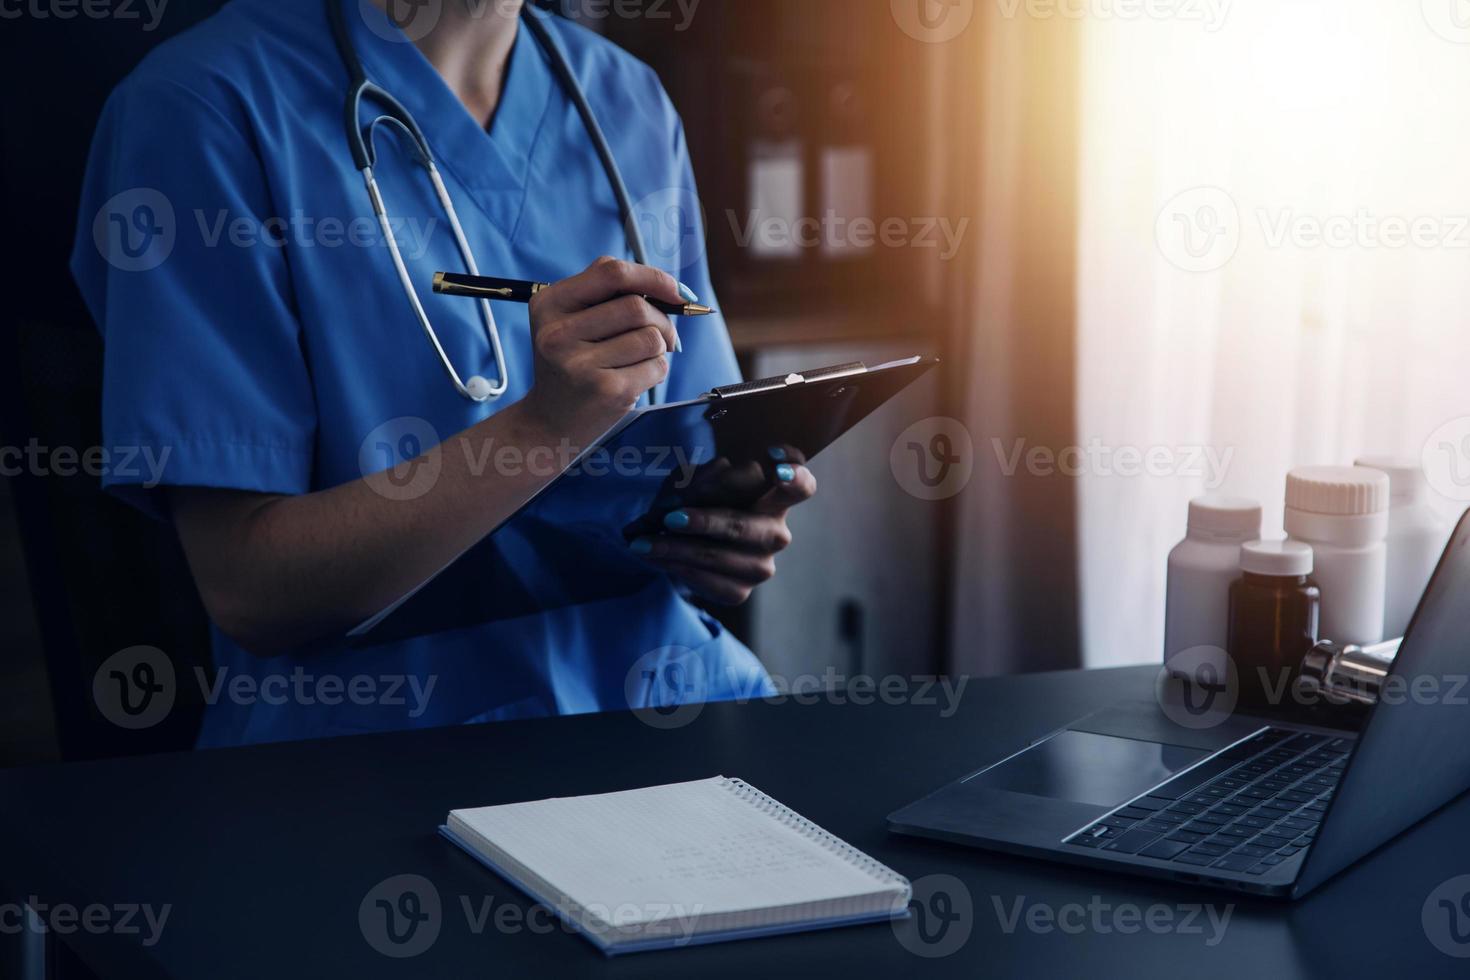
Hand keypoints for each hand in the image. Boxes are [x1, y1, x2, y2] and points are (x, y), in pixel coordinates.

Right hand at [520, 257, 683, 442]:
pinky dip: (657, 370)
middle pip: (637, 307)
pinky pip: (656, 366)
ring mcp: (580, 364)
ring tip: (639, 359)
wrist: (552, 421)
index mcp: (550, 303)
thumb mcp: (574, 319)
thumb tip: (680, 292)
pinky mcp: (606, 390)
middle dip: (663, 320)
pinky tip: (635, 378)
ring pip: (651, 337)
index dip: (654, 278)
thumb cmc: (574, 361)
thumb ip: (613, 293)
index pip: (612, 272)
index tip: (677, 292)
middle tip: (662, 335)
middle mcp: (558, 333)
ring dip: (659, 347)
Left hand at [631, 450, 816, 604]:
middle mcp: (776, 530)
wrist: (678, 541)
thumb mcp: (691, 479)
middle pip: (746, 525)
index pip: (802, 484)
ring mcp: (762, 563)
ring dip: (676, 548)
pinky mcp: (741, 590)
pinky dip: (676, 567)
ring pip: (721, 556)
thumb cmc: (693, 499)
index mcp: (774, 495)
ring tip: (643, 543)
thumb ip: (696, 480)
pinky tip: (655, 557)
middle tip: (669, 519)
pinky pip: (709, 581)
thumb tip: (689, 498)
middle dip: (705, 522)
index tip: (775, 469)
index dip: (795, 476)